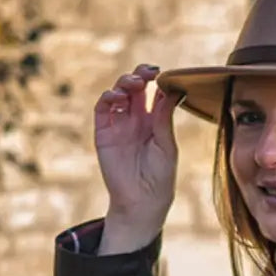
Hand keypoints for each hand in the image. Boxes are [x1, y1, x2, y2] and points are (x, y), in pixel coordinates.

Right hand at [95, 63, 179, 250]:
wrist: (142, 202)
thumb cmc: (160, 178)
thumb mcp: (167, 146)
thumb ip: (164, 119)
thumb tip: (173, 90)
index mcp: (154, 122)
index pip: (152, 93)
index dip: (156, 80)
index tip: (161, 74)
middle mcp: (135, 120)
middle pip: (135, 88)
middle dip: (140, 75)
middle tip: (148, 73)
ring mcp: (119, 125)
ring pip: (118, 94)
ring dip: (124, 83)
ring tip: (134, 84)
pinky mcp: (104, 133)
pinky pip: (102, 109)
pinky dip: (108, 97)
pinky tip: (118, 96)